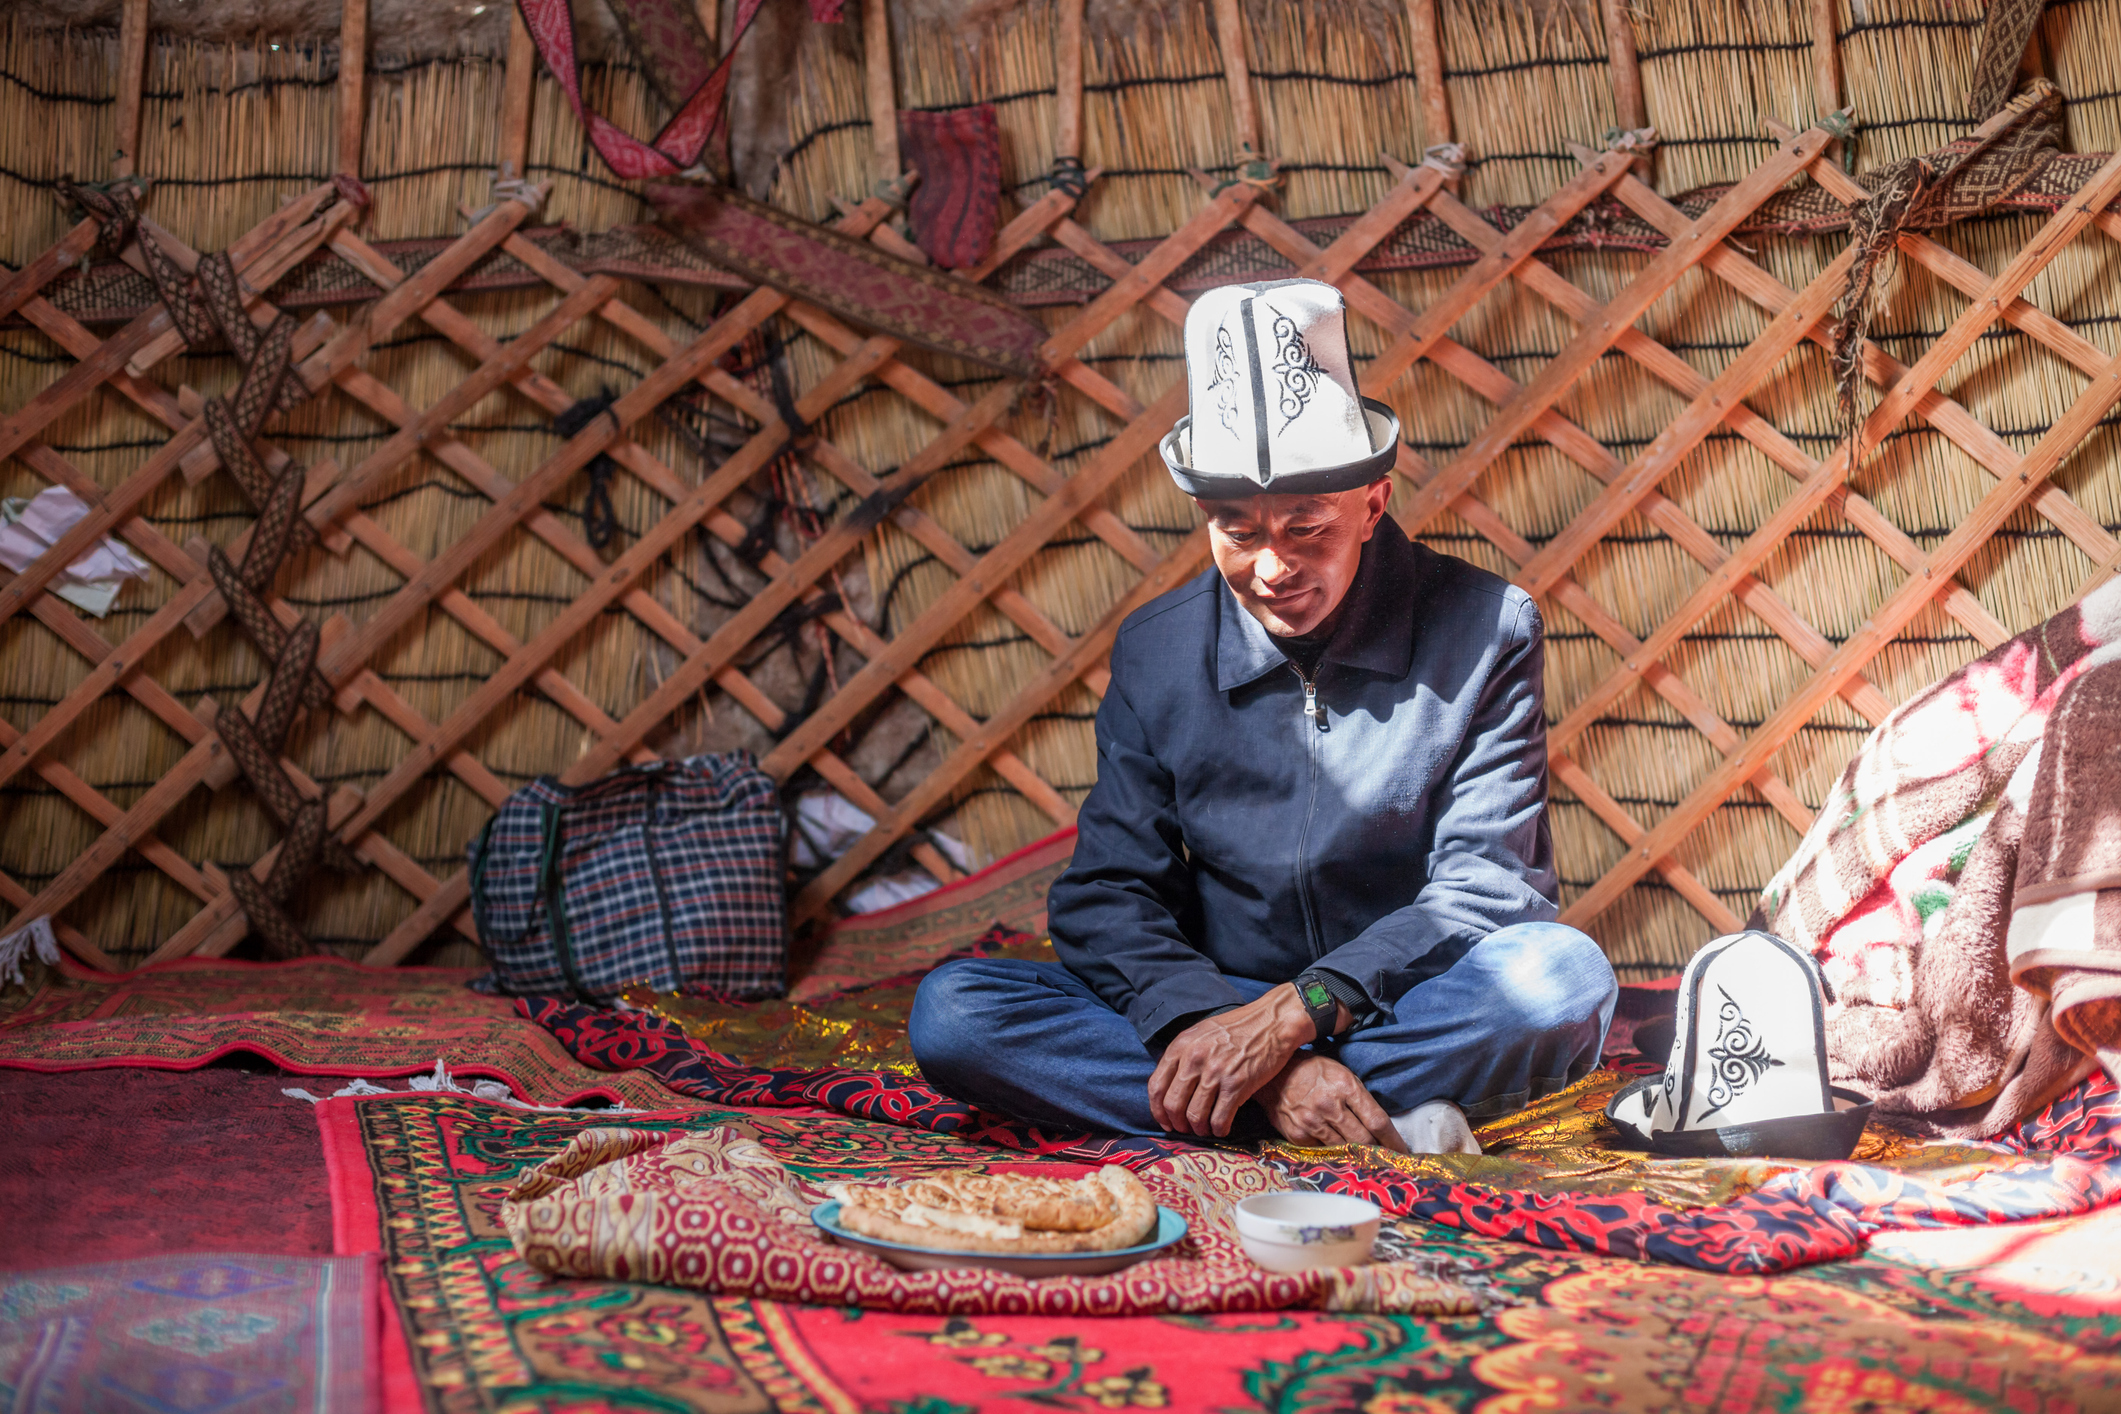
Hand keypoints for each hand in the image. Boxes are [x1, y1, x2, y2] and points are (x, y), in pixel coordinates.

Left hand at [1147, 984, 1333, 1137]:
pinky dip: (1219, 1130)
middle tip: (1185, 1129)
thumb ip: (1184, 1054)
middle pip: (1173, 1105)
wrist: (1272, 1022)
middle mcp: (1194, 1059)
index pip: (1156, 1085)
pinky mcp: (1237, 1085)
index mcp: (1181, 1045)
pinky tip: (1222, 1129)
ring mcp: (1215, 1073)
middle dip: (1177, 1124)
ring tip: (1205, 1130)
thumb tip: (1171, 1083)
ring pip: (1195, 1115)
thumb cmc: (1238, 1027)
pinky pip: (1220, 1119)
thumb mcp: (1201, 1032)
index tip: (1165, 1121)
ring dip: (1198, 1129)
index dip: (1157, 1110)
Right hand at [1254, 1053, 1407, 1151]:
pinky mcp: (1297, 1134)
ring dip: (1356, 1155)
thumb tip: (1378, 1125)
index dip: (1393, 1140)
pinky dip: (1331, 1151)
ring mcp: (1312, 1122)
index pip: (1378, 1120)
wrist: (1272, 1074)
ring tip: (1364, 1158)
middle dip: (1377, 1151)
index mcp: (1346, 1086)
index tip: (1403, 1151)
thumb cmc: (1312, 1070)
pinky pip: (1322, 1150)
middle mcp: (1330, 1105)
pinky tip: (1336, 1150)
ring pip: (1344, 1149)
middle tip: (1386, 1158)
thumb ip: (1359, 1096)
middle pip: (1364, 1140)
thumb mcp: (1340, 1072)